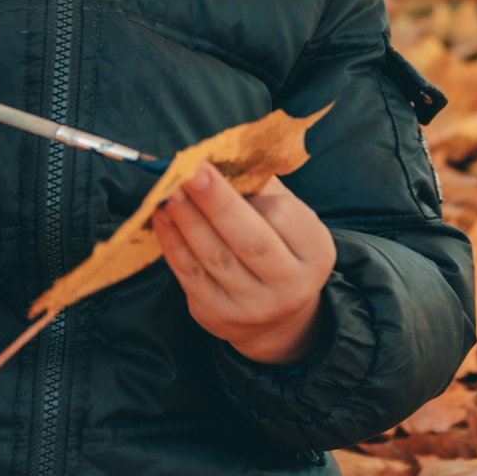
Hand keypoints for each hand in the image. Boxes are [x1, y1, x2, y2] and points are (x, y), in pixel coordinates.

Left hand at [153, 169, 334, 364]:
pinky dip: (173, 242)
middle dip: (217, 203)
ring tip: (170, 191)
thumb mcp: (290, 222)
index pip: (282, 217)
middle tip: (191, 173)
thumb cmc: (280, 251)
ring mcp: (252, 306)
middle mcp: (289, 286)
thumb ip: (264, 191)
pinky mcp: (216, 314)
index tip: (219, 166)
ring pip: (216, 258)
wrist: (276, 320)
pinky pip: (190, 274)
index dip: (251, 191)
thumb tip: (225, 156)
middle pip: (251, 242)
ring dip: (188, 220)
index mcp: (314, 254)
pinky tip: (161, 217)